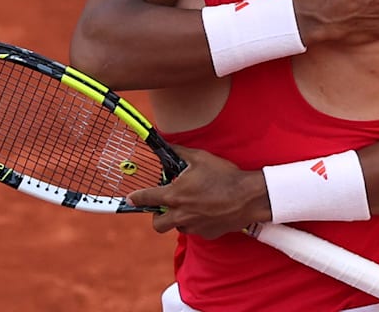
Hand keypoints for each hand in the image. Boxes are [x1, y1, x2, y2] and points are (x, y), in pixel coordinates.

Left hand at [126, 145, 270, 238]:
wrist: (248, 197)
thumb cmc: (223, 175)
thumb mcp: (200, 157)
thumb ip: (179, 152)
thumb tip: (166, 145)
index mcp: (175, 195)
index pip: (147, 198)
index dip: (136, 198)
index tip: (130, 199)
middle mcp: (181, 214)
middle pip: (157, 224)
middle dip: (157, 216)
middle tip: (165, 206)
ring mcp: (194, 226)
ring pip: (177, 227)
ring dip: (179, 218)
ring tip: (192, 206)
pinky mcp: (207, 234)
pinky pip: (196, 230)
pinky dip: (197, 223)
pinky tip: (209, 211)